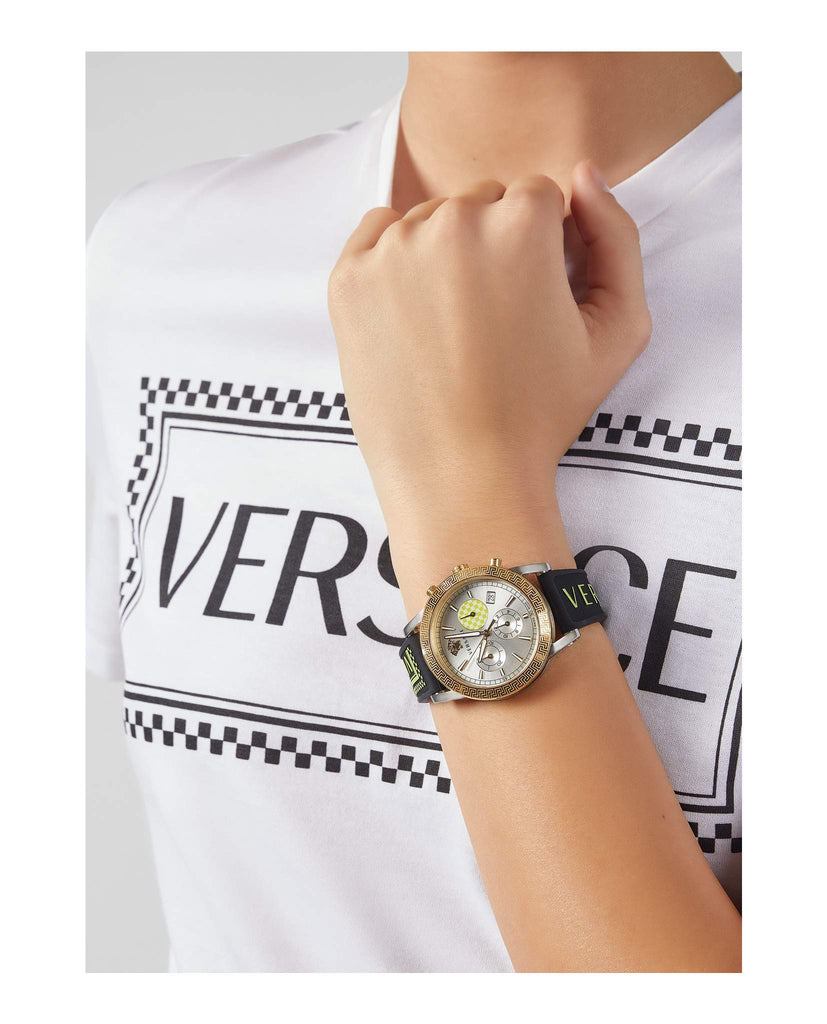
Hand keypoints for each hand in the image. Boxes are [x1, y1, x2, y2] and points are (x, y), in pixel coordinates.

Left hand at [328, 164, 650, 612]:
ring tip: (453, 329)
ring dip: (444, 253)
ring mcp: (392, 249)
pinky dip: (394, 258)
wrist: (461, 478)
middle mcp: (452, 221)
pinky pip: (378, 232)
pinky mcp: (348, 278)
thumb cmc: (542, 413)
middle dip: (493, 245)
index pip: (537, 197)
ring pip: (430, 217)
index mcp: (521, 224)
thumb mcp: (619, 331)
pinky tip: (413, 313)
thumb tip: (585, 175)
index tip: (533, 301)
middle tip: (493, 321)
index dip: (543, 250)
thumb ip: (618, 238)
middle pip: (482, 201)